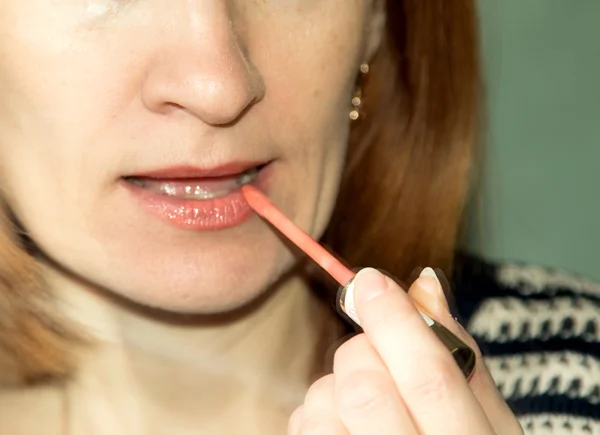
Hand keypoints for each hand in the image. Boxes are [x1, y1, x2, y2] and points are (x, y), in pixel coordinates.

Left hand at [289, 268, 523, 434]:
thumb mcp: (489, 421)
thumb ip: (460, 357)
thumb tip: (423, 283)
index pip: (429, 376)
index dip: (395, 321)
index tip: (370, 281)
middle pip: (365, 389)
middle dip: (361, 352)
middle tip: (374, 355)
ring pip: (322, 408)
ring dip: (334, 387)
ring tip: (360, 404)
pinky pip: (302, 428)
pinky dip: (315, 414)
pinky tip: (344, 426)